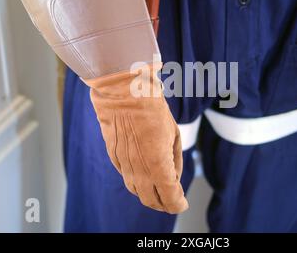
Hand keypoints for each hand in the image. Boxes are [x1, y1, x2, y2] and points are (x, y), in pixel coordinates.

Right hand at [85, 63, 187, 213]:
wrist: (124, 92)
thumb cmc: (153, 109)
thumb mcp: (173, 134)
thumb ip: (174, 160)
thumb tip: (173, 178)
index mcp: (158, 164)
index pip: (169, 197)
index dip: (177, 203)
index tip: (182, 203)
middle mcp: (139, 169)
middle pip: (151, 199)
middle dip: (163, 204)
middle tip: (172, 201)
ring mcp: (124, 164)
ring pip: (136, 191)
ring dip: (148, 195)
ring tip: (158, 193)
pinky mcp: (113, 157)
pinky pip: (126, 176)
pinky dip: (136, 181)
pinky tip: (143, 175)